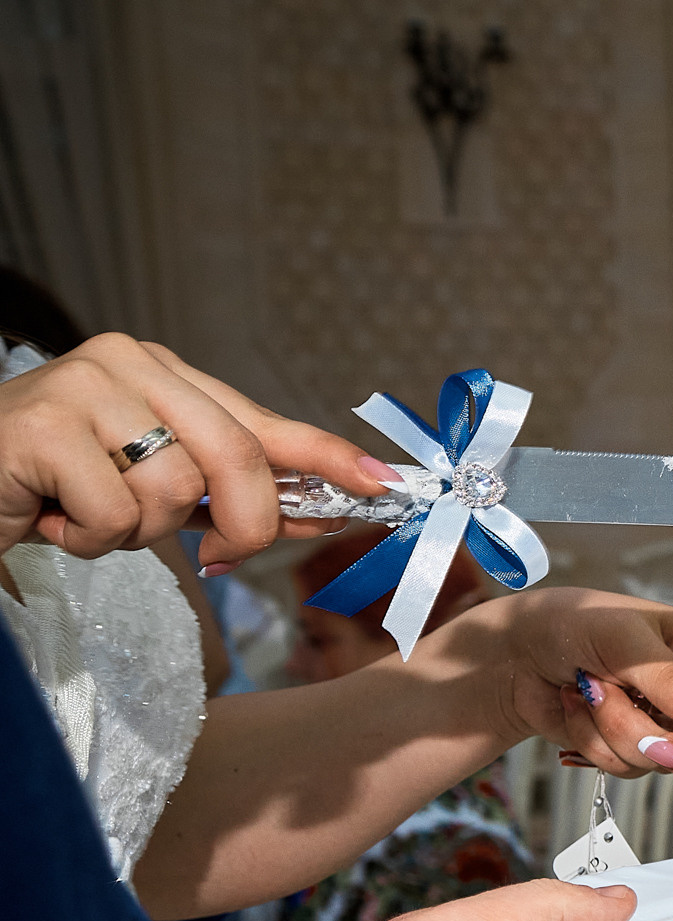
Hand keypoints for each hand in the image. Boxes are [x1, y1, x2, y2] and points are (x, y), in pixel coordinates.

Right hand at [0, 333, 393, 564]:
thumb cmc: (57, 487)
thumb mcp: (155, 489)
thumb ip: (229, 496)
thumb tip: (322, 513)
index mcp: (161, 370)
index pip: (261, 418)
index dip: (325, 456)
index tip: (381, 484)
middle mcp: (128, 362)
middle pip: (235, 456)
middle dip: (245, 523)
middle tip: (218, 557)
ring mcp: (83, 386)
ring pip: (173, 491)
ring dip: (138, 534)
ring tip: (89, 516)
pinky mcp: (42, 427)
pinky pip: (116, 514)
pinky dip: (90, 539)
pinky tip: (53, 518)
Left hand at [419, 586, 672, 779]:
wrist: (514, 656)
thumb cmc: (573, 623)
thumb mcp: (622, 639)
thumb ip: (669, 677)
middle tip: (653, 737)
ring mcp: (669, 725)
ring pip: (670, 760)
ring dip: (620, 732)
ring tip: (591, 689)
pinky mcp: (636, 749)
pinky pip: (633, 770)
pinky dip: (597, 745)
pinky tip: (579, 709)